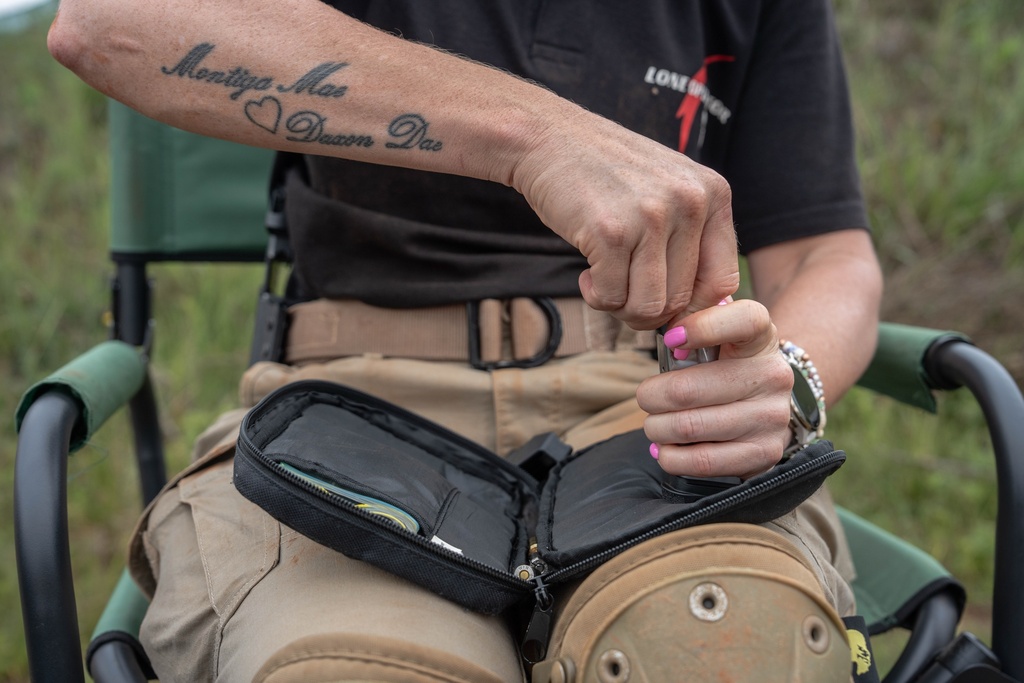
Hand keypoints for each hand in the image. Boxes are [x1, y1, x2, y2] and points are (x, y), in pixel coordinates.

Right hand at [510, 108, 738, 329]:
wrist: (548, 137)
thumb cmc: (606, 172)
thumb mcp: (667, 188)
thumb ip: (691, 238)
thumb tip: (702, 310)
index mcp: (712, 194)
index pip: (722, 280)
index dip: (694, 306)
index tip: (665, 304)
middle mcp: (689, 203)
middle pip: (681, 299)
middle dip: (648, 309)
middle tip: (623, 291)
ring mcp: (650, 217)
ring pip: (649, 307)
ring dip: (622, 307)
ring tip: (605, 282)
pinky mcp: (610, 232)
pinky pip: (612, 297)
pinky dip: (596, 296)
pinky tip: (587, 274)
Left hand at [636, 299, 793, 478]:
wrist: (762, 410)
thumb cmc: (723, 368)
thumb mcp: (714, 339)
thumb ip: (690, 324)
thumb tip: (669, 335)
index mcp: (761, 337)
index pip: (744, 320)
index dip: (701, 327)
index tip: (671, 339)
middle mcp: (773, 375)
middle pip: (687, 389)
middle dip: (651, 396)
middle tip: (646, 398)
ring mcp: (771, 417)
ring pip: (689, 427)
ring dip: (657, 428)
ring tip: (655, 425)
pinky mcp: (764, 452)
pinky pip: (702, 461)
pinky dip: (671, 457)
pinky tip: (666, 448)